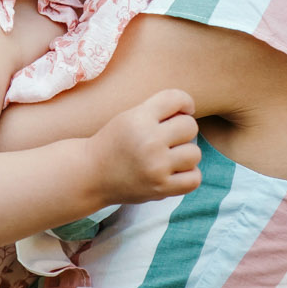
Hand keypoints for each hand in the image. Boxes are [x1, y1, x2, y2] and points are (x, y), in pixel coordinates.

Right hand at [86, 88, 200, 203]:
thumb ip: (158, 110)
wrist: (91, 174)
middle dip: (183, 131)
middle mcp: (149, 141)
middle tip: (169, 138)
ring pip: (195, 153)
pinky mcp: (160, 188)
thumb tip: (191, 111)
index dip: (185, 103)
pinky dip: (188, 175)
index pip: (176, 99)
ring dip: (186, 154)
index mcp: (139, 118)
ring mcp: (156, 167)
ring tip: (170, 156)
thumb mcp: (129, 117)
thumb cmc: (114, 142)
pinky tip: (174, 172)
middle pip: (190, 126)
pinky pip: (194, 178)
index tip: (181, 111)